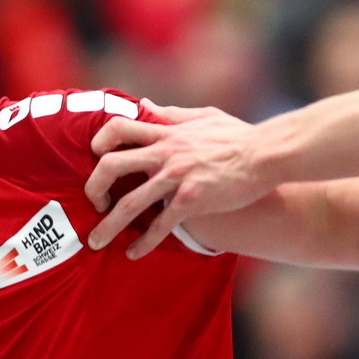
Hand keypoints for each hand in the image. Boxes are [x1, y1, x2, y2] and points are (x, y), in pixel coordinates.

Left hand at [85, 101, 265, 257]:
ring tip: (96, 241)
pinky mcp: (190, 200)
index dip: (99, 142)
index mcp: (165, 133)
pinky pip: (159, 225)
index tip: (95, 159)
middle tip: (92, 204)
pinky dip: (143, 243)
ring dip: (108, 226)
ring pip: (128, 204)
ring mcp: (175, 178)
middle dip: (93, 188)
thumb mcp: (203, 116)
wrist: (266, 155)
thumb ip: (171, 113)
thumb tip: (145, 105)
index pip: (117, 128)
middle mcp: (164, 154)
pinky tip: (133, 254)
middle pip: (110, 166)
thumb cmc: (239, 135)